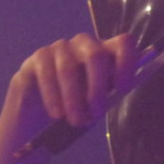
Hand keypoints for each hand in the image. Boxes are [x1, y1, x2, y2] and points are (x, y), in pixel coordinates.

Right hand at [0, 32, 139, 163]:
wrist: (38, 117)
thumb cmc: (76, 106)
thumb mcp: (97, 101)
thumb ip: (110, 92)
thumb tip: (123, 87)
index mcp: (105, 51)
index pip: (123, 43)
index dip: (126, 62)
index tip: (122, 88)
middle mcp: (83, 44)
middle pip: (96, 54)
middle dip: (97, 88)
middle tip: (95, 113)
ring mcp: (59, 48)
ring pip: (69, 68)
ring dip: (74, 98)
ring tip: (76, 120)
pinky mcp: (37, 58)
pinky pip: (46, 74)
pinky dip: (53, 97)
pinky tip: (57, 114)